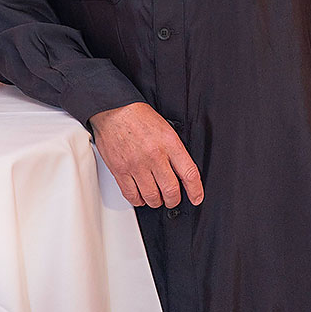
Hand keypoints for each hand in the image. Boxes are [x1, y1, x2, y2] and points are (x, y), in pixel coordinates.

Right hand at [89, 102, 203, 208]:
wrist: (114, 109)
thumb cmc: (139, 116)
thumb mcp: (166, 128)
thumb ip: (174, 150)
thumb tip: (182, 172)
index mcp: (169, 143)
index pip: (189, 173)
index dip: (195, 190)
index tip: (196, 197)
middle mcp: (154, 155)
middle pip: (171, 190)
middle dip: (173, 200)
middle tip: (172, 198)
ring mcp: (136, 165)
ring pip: (152, 197)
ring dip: (156, 201)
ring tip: (157, 198)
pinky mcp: (120, 170)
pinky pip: (132, 195)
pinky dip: (139, 200)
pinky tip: (141, 195)